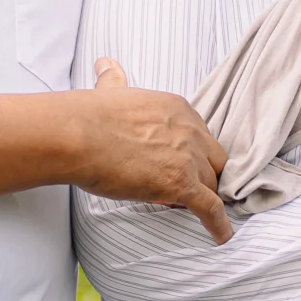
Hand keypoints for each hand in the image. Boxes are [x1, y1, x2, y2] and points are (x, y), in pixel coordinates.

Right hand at [75, 60, 233, 242]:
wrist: (78, 136)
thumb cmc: (89, 116)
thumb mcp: (110, 90)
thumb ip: (114, 79)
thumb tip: (105, 64)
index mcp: (177, 109)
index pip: (198, 136)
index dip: (189, 153)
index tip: (177, 163)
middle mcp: (189, 131)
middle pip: (212, 160)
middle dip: (203, 174)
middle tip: (184, 187)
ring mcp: (188, 158)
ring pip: (211, 184)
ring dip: (203, 197)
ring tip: (193, 212)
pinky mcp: (181, 185)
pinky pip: (211, 207)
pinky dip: (219, 224)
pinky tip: (222, 236)